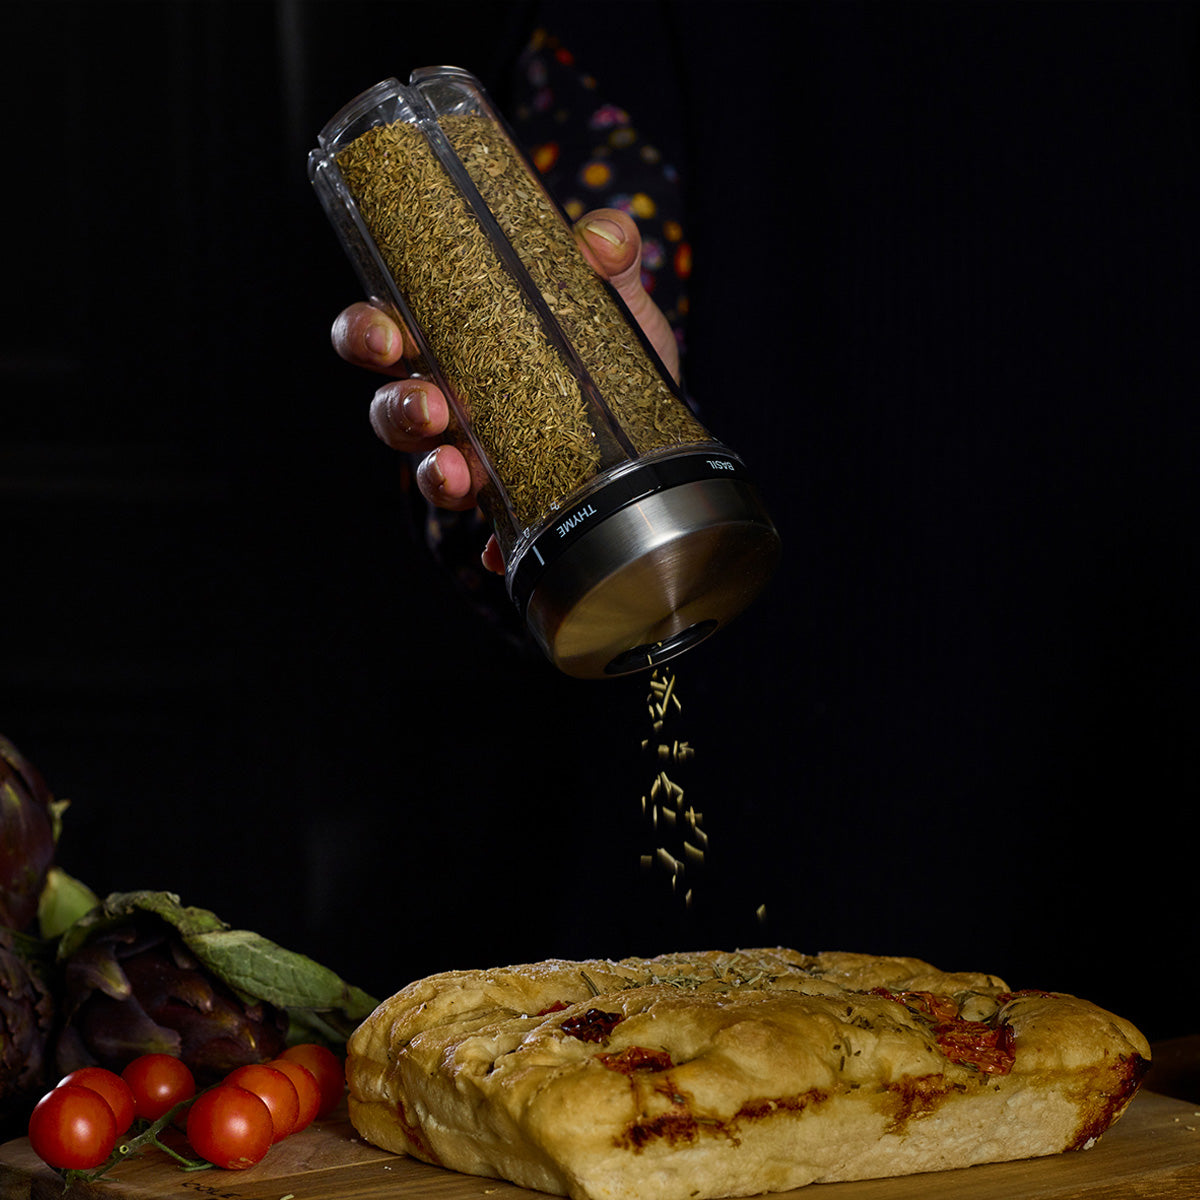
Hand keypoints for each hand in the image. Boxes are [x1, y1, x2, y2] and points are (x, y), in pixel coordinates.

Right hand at [330, 208, 678, 573]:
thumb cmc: (611, 349)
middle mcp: (452, 406)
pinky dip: (495, 544)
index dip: (366, 333)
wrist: (658, 419)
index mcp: (453, 343)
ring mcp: (477, 460)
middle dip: (397, 409)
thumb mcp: (612, 296)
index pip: (383, 333)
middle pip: (392, 410)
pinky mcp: (514, 507)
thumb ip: (608, 256)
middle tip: (428, 405)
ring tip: (458, 471)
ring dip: (435, 474)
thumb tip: (601, 237)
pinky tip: (502, 549)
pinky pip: (492, 534)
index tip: (383, 333)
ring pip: (429, 472)